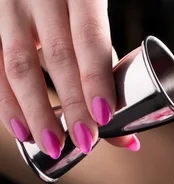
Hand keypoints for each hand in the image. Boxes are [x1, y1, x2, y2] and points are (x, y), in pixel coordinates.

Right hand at [0, 0, 138, 157]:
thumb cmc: (72, 4)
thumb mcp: (93, 26)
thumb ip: (106, 72)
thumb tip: (127, 139)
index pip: (89, 36)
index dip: (96, 79)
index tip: (104, 116)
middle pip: (58, 56)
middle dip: (72, 105)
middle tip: (84, 141)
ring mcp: (9, 6)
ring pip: (19, 64)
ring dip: (37, 111)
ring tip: (52, 145)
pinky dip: (6, 103)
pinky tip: (21, 130)